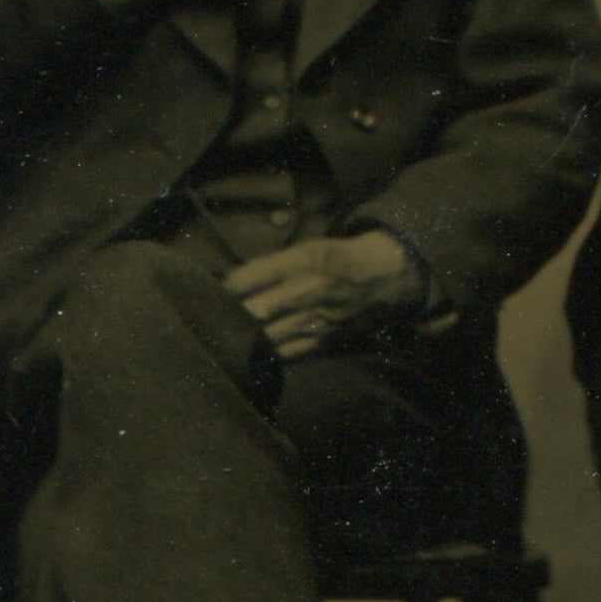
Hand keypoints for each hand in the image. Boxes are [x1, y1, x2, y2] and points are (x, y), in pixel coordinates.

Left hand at [223, 232, 425, 359]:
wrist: (392, 277)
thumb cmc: (343, 258)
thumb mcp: (311, 246)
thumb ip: (274, 265)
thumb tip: (230, 283)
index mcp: (306, 258)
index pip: (247, 277)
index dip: (222, 287)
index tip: (208, 291)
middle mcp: (311, 289)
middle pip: (252, 311)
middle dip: (227, 316)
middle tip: (209, 318)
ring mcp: (319, 319)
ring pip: (266, 337)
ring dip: (242, 340)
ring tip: (226, 338)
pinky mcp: (325, 342)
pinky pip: (285, 354)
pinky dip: (266, 354)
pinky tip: (254, 351)